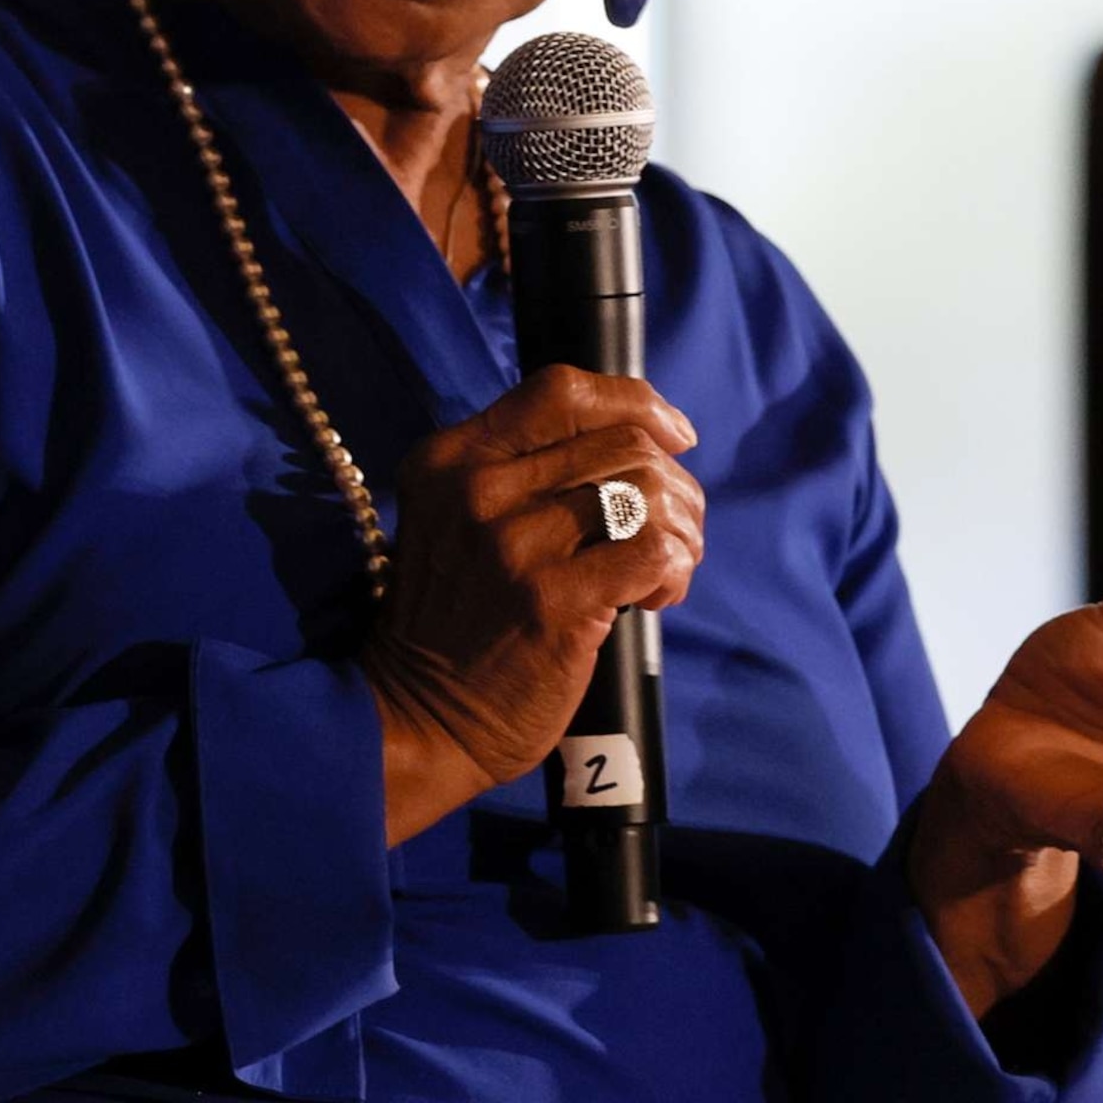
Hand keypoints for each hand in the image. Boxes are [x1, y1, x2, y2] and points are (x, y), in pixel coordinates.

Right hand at [362, 366, 704, 845]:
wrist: (420, 714)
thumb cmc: (457, 616)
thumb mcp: (459, 518)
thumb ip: (522, 471)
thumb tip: (640, 441)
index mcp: (453, 457)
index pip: (560, 388)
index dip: (635, 401)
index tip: (673, 435)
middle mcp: (479, 488)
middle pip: (622, 441)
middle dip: (675, 484)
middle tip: (675, 531)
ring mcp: (515, 544)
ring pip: (647, 490)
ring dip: (682, 529)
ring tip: (666, 568)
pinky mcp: (554, 601)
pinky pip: (654, 549)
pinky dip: (675, 569)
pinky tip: (656, 596)